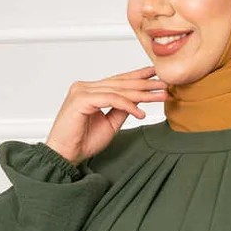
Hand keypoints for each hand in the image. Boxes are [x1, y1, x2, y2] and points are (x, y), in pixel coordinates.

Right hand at [45, 67, 167, 164]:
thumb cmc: (82, 142)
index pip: (118, 81)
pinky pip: (110, 99)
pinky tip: (140, 112)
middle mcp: (85, 87)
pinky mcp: (81, 99)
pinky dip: (127, 105)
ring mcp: (82, 91)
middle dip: (145, 84)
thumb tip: (136, 102)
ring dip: (141, 94)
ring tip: (160, 95)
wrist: (64, 155)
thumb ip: (120, 111)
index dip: (138, 77)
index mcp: (90, 90)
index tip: (155, 75)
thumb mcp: (109, 125)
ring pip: (118, 90)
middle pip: (121, 83)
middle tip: (165, 84)